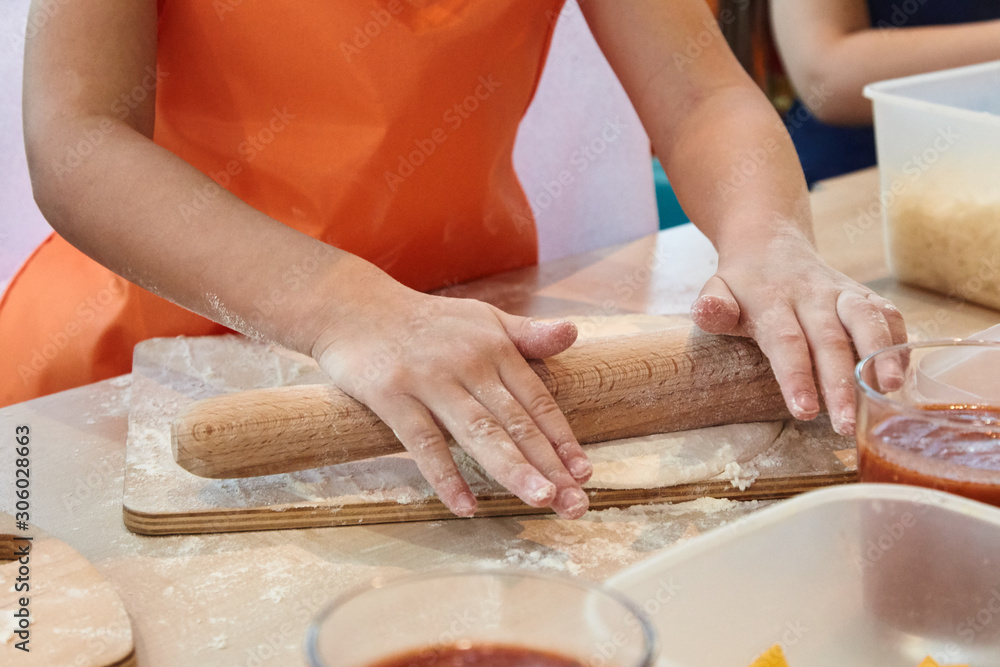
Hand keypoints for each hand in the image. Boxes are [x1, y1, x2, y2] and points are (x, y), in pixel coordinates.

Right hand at [311, 282, 591, 518]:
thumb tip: (573, 333)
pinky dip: (445, 475)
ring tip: (541, 500)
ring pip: (478, 432)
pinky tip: (466, 507)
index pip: (537, 400)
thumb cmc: (428, 322)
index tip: (583, 474)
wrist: (353, 306)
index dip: (562, 439)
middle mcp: (469, 364)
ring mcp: (430, 381)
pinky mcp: (392, 396)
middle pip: (515, 421)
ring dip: (512, 469)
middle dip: (548, 465)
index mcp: (495, 348)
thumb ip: (527, 335)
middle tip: (574, 504)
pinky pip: (423, 442)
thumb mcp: (483, 319)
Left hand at [690, 229, 906, 434]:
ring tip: (890, 392)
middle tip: (846, 423)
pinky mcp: (864, 295)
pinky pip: (888, 315)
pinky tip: (900, 377)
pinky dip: (899, 343)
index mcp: (772, 300)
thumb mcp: (717, 290)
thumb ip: (713, 307)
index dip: (796, 376)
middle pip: (830, 339)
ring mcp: (841, 292)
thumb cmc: (742, 283)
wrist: (770, 241)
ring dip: (881, 357)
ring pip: (867, 321)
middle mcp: (811, 294)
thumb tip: (707, 312)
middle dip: (841, 383)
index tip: (805, 411)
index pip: (785, 341)